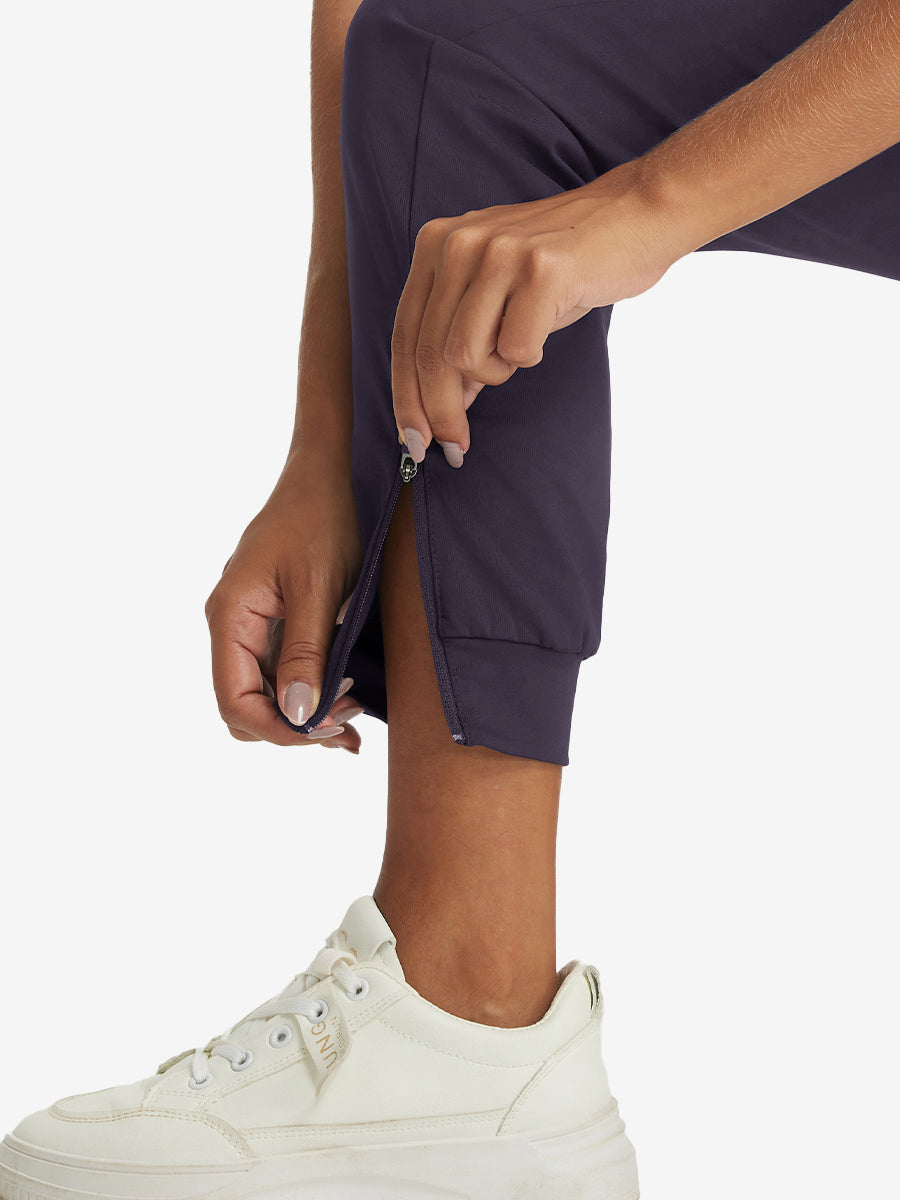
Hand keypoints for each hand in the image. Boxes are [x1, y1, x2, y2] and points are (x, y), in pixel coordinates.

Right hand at [204, 454, 363, 752]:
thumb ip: (307, 653)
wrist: (325, 476)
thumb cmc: (321, 520)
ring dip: (306, 714)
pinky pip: (282, 673)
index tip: (326, 730)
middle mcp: (232, 627)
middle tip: (347, 720)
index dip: (279, 730)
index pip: (235, 702)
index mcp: (231, 617)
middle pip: (245, 707)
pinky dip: (311, 693)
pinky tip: (347, 700)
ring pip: (266, 695)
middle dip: (293, 727)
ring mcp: (251, 627)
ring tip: (354, 714)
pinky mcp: (273, 624)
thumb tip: (298, 716)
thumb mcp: (320, 588)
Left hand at [391, 159, 684, 465]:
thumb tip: (435, 409)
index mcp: (437, 244)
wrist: (638, 215)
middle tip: (456, 449)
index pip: (405, 336)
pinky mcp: (541, 269)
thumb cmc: (567, 267)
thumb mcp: (498, 294)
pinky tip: (548, 324)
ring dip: (495, 372)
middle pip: (429, 354)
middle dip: (441, 413)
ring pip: (464, 356)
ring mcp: (499, 252)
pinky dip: (531, 355)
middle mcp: (459, 243)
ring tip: (522, 346)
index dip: (405, 397)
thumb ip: (460, 339)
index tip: (414, 443)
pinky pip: (517, 349)